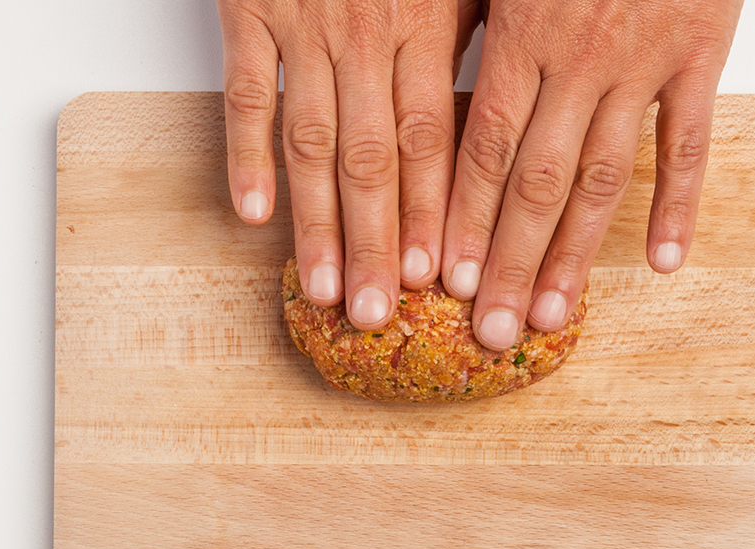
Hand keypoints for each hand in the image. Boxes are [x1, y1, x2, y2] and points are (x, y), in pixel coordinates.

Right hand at [216, 0, 470, 330]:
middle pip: (373, 159)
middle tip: (380, 313)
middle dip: (378, 242)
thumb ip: (480, 29)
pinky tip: (252, 215)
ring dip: (317, 223)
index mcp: (426, 22)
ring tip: (326, 289)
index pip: (435, 138)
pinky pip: (245, 93)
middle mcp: (365, 34)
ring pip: (311, 141)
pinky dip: (246, 154)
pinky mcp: (246, 10)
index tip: (444, 277)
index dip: (438, 212)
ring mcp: (303, 26)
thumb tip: (509, 109)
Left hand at [442, 0, 742, 349]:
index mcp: (522, 34)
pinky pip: (690, 143)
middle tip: (487, 327)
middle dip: (506, 261)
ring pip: (602, 177)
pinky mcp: (701, 55)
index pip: (482, 150)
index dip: (461, 221)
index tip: (442, 281)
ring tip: (550, 314)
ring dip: (575, 254)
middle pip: (535, 183)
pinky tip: (666, 260)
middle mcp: (578, 60)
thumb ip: (475, 23)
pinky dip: (681, 204)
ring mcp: (643, 63)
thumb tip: (438, 92)